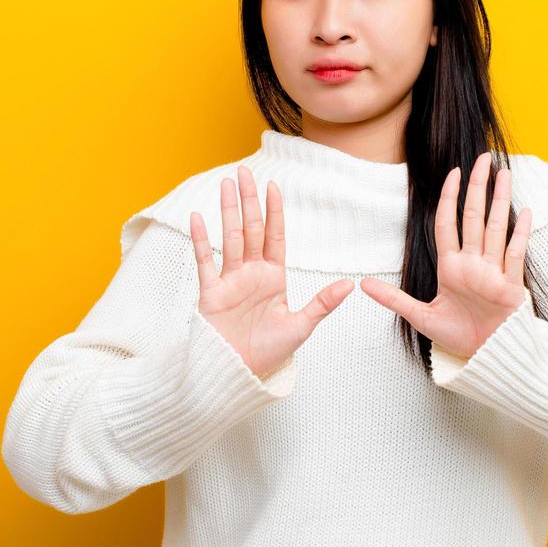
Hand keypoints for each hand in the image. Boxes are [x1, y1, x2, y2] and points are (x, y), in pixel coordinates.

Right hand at [189, 164, 355, 379]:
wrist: (237, 374)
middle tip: (244, 172)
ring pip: (229, 238)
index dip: (274, 211)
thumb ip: (323, 303)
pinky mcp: (211, 293)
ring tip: (226, 184)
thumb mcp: (301, 327)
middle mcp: (250, 274)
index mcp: (273, 278)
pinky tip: (197, 217)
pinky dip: (201, 240)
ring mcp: (229, 281)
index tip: (274, 187)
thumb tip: (350, 284)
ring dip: (227, 211)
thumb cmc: (268, 353)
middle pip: (250, 229)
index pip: (275, 236)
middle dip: (248, 200)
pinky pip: (205, 261)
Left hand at [359, 152, 532, 359]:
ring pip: (495, 228)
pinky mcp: (511, 286)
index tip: (454, 173)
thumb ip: (393, 299)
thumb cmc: (459, 336)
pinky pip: (515, 254)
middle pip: (474, 217)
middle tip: (484, 159)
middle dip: (478, 188)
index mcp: (452, 267)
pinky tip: (524, 211)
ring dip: (500, 201)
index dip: (449, 198)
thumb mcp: (421, 317)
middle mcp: (474, 264)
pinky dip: (519, 233)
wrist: (488, 357)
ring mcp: (493, 272)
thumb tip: (362, 284)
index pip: (448, 224)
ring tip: (504, 173)